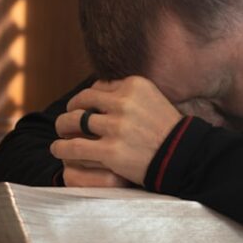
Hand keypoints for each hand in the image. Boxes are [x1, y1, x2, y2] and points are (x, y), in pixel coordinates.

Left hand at [51, 76, 182, 185]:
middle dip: (71, 108)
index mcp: (134, 85)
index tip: (85, 107)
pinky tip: (58, 149)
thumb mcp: (153, 99)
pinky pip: (75, 146)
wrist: (184, 157)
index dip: (89, 98)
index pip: (99, 86)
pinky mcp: (111, 151)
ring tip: (60, 133)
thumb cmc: (168, 130)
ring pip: (74, 121)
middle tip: (67, 119)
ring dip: (62, 127)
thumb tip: (101, 89)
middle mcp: (124, 102)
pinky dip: (62, 147)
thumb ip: (129, 93)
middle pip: (82, 100)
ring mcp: (116, 127)